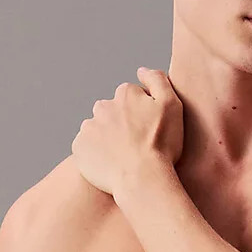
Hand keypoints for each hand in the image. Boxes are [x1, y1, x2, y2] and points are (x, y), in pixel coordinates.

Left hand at [72, 67, 183, 198]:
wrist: (143, 180)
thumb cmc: (161, 146)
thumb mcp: (172, 106)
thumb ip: (158, 81)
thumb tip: (141, 70)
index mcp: (125, 94)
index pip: (131, 98)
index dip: (142, 115)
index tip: (149, 131)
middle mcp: (103, 106)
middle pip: (112, 112)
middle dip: (121, 123)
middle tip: (135, 146)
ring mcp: (89, 127)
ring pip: (98, 129)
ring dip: (107, 138)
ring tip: (122, 157)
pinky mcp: (80, 148)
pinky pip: (86, 148)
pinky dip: (95, 154)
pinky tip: (110, 165)